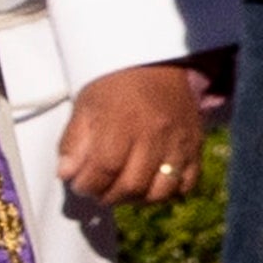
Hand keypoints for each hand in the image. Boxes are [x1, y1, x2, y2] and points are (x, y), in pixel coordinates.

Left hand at [57, 62, 207, 205]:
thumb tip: (66, 175)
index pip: (104, 168)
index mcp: (122, 120)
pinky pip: (187, 185)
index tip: (80, 185)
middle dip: (109, 196)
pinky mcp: (196, 147)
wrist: (156, 62)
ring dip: (137, 200)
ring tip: (122, 190)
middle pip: (132, 185)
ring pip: (160, 192)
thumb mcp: (86, 104)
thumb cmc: (114, 83)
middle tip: (99, 191)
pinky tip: (150, 185)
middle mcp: (154, 134)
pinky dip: (168, 193)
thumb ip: (74, 141)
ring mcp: (179, 142)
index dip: (88, 185)